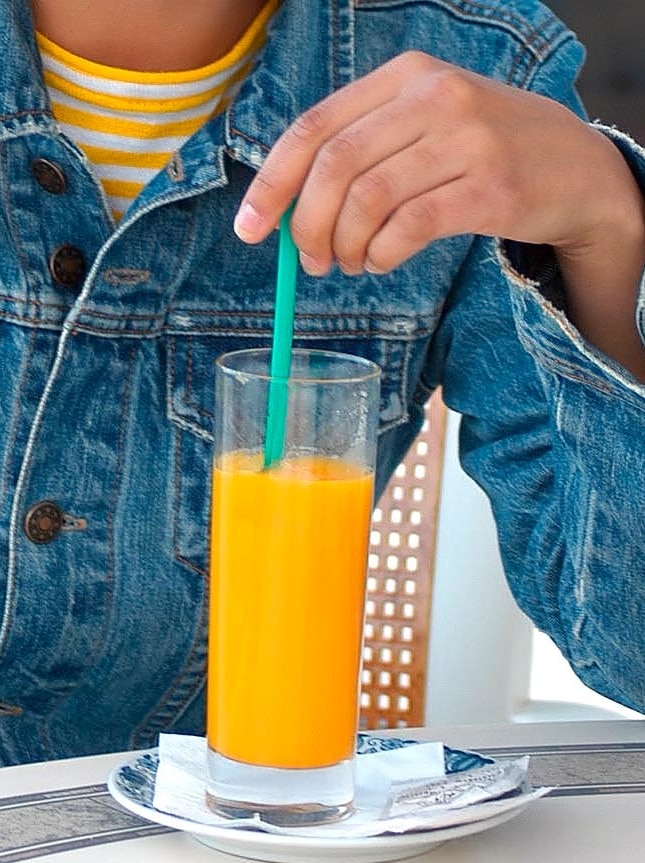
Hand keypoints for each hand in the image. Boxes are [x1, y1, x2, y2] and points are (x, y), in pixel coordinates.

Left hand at [233, 51, 639, 279]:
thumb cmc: (484, 153)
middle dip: (306, 225)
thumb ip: (365, 153)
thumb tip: (292, 211)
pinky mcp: (491, 188)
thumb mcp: (425, 127)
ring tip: (351, 264)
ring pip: (368, 200)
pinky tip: (382, 262)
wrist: (576, 168)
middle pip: (334, 166)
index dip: (271, 183)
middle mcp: (433, 97)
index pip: (313, 128)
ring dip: (345, 246)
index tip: (249, 229)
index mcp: (404, 77)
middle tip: (311, 262)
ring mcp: (466, 140)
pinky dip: (383, 255)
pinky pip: (410, 228)